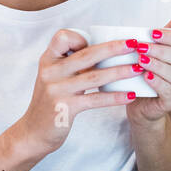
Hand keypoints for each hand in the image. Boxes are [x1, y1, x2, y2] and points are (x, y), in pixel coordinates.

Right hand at [15, 27, 143, 156]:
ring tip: (138, 68)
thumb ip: (70, 64)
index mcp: (48, 60)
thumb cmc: (50, 101)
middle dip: (113, 48)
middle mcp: (51, 72)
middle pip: (86, 55)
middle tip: (134, 44)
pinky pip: (95, 99)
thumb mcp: (53, 77)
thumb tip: (102, 50)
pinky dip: (114, 97)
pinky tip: (130, 95)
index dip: (80, 37)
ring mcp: (57, 90)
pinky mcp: (65, 108)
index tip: (95, 42)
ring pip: (94, 76)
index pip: (62, 37)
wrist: (33, 132)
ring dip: (119, 71)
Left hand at [125, 5, 170, 127]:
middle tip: (140, 46)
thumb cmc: (149, 70)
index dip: (168, 36)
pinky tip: (145, 76)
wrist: (140, 99)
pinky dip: (156, 82)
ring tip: (140, 60)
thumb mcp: (159, 46)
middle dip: (159, 50)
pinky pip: (167, 90)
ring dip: (156, 65)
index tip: (151, 32)